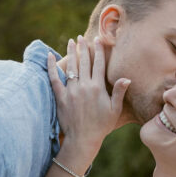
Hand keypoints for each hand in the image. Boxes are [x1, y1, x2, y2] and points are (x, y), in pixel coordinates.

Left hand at [48, 35, 129, 163]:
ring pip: (71, 67)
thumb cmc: (101, 126)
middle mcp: (84, 86)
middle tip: (81, 37)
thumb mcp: (114, 110)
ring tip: (71, 42)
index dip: (98, 50)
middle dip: (83, 48)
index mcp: (98, 87)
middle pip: (84, 62)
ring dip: (71, 52)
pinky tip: (49, 56)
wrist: (83, 139)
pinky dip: (51, 66)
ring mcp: (71, 91)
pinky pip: (54, 78)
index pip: (98, 64)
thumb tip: (126, 78)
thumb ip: (119, 92)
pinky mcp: (60, 97)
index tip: (97, 40)